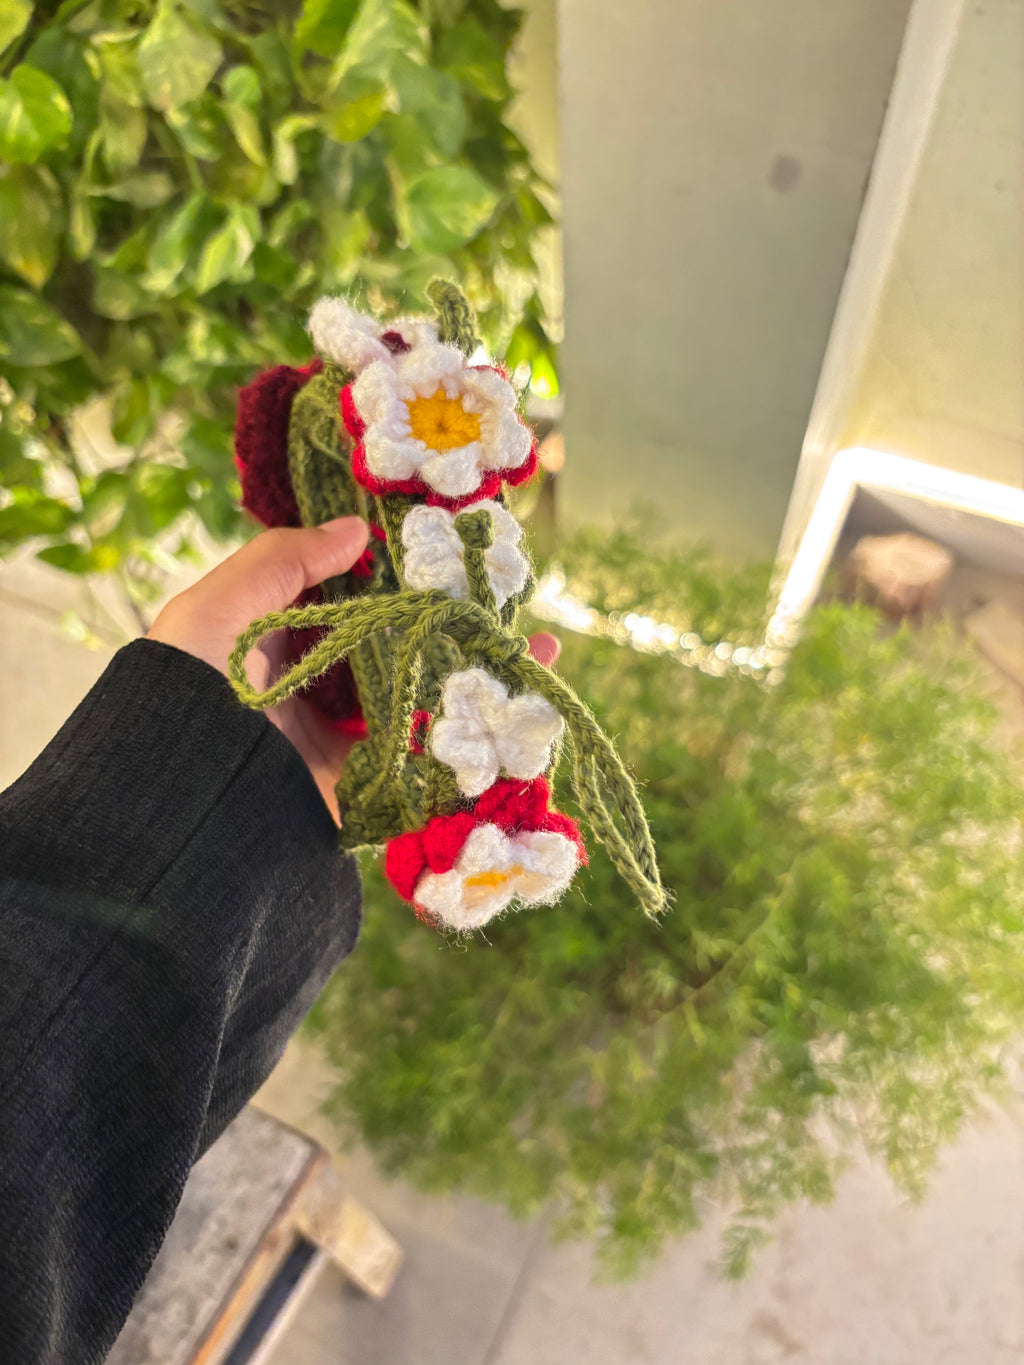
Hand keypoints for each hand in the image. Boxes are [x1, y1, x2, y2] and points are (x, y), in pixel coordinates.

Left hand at [147, 519, 559, 820]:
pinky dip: (470, 743)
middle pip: (392, 653)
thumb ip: (281, 562)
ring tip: (534, 650)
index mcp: (272, 650)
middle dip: (448, 630)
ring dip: (474, 681)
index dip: (394, 578)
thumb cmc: (184, 695)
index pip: (345, 604)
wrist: (180, 806)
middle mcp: (309, 697)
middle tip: (502, 603)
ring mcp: (339, 747)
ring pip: (417, 705)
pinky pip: (423, 766)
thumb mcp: (215, 609)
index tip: (445, 554)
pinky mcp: (362, 794)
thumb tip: (357, 531)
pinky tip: (518, 711)